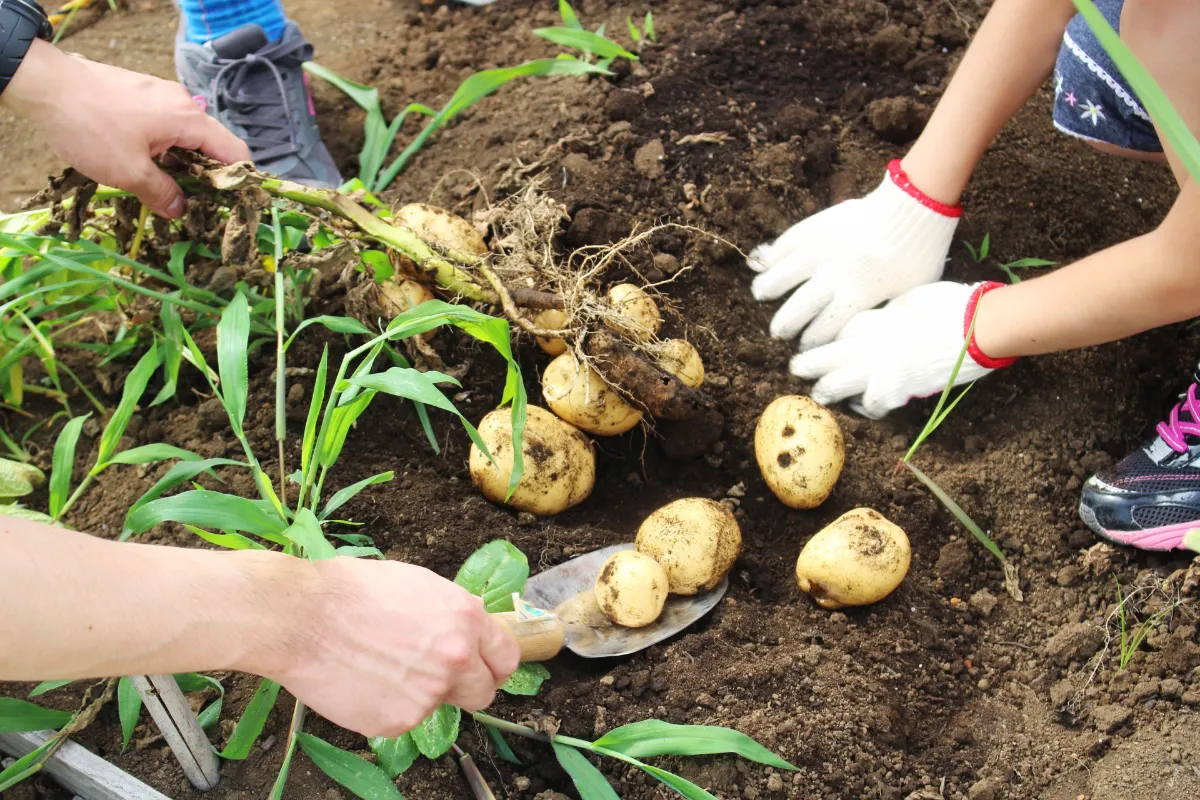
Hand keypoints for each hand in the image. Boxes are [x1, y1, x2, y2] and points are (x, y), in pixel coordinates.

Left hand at [1, 40, 249, 218]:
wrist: (44, 84)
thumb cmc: (89, 126)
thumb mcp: (128, 172)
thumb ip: (162, 193)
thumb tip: (180, 210)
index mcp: (189, 120)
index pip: (235, 152)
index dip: (239, 181)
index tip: (233, 205)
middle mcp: (182, 103)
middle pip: (211, 144)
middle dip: (207, 176)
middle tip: (196, 204)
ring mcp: (160, 95)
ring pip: (185, 135)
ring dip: (181, 162)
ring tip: (166, 188)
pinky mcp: (140, 93)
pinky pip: (165, 125)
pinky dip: (164, 147)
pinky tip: (145, 164)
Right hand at [267, 559, 519, 737]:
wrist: (303, 618)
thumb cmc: (353, 591)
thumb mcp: (418, 585)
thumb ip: (451, 615)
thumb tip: (464, 633)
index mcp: (466, 618)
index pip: (506, 657)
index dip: (493, 663)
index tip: (483, 667)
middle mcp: (456, 658)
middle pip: (484, 692)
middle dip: (466, 687)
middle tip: (436, 676)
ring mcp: (429, 694)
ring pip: (440, 705)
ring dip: (421, 693)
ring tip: (383, 667)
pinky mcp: (399, 721)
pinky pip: (405, 718)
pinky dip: (389, 706)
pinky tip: (365, 681)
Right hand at [749, 161, 961, 349]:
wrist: (915, 207)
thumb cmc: (918, 255)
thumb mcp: (910, 293)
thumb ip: (885, 313)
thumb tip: (867, 333)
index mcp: (857, 294)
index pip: (823, 328)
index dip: (810, 340)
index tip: (804, 345)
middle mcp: (834, 274)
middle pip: (798, 308)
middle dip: (784, 325)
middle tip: (777, 332)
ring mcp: (822, 248)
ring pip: (782, 274)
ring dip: (767, 288)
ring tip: (760, 295)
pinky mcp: (818, 226)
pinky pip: (786, 243)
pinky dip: (772, 256)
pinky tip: (765, 265)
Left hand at [790, 281, 1013, 418]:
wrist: (978, 324)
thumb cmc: (953, 305)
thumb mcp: (911, 299)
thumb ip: (890, 312)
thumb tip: (885, 319)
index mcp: (872, 318)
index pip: (835, 332)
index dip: (826, 340)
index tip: (818, 345)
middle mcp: (868, 342)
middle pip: (822, 356)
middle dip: (807, 365)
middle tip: (797, 370)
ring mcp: (879, 367)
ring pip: (834, 384)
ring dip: (827, 391)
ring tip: (820, 395)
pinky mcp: (896, 388)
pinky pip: (871, 405)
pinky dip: (868, 408)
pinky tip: (865, 407)